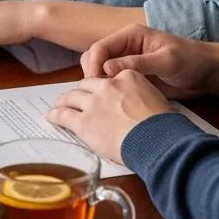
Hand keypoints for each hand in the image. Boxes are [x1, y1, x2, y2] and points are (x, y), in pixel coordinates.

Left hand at [46, 72, 174, 163]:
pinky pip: (64, 115)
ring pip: (71, 97)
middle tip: (77, 99)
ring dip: (64, 101)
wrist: (160, 141)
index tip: (101, 93)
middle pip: (87, 84)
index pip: (108, 77)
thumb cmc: (166, 126)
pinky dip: (56, 115)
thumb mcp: (157, 99)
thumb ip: (141, 95)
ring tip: (59, 105)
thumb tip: (138, 105)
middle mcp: (107, 86)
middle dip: (81, 91)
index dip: (103, 86)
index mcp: (127, 77)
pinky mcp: (84, 122)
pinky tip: (52, 117)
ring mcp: (93, 103)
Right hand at [79, 24, 218, 98]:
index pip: (101, 47)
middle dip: (91, 73)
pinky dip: (106, 89)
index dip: (94, 65)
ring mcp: (127, 63)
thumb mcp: (166, 61)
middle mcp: (124, 47)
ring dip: (96, 82)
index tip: (94, 84)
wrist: (210, 74)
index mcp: (130, 36)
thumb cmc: (191, 61)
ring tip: (100, 99)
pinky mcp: (131, 77)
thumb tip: (107, 69)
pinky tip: (109, 101)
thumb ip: (137, 63)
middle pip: (95, 57)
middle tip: (96, 94)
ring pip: (100, 70)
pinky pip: (111, 81)